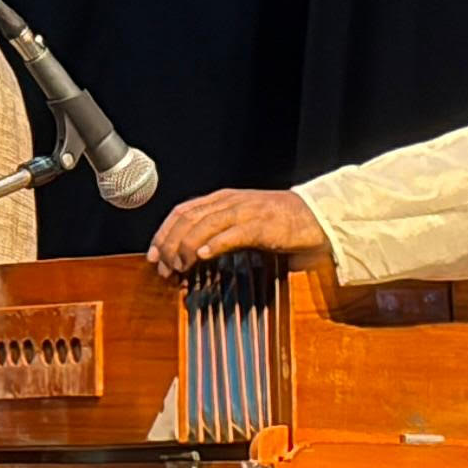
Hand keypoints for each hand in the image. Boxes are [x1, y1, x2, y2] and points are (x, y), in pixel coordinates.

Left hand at [146, 186, 330, 274]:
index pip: (182, 211)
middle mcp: (229, 201)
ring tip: (180, 267)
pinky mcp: (262, 225)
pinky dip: (214, 244)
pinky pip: (232, 233)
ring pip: (204, 225)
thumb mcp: (241, 221)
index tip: (152, 255)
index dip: (163, 233)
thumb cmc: (278, 221)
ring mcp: (245, 211)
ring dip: (186, 248)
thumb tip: (192, 254)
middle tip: (163, 268)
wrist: (315, 216)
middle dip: (169, 244)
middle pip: (187, 219)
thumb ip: (218, 231)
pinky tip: (202, 256)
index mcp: (221, 199)